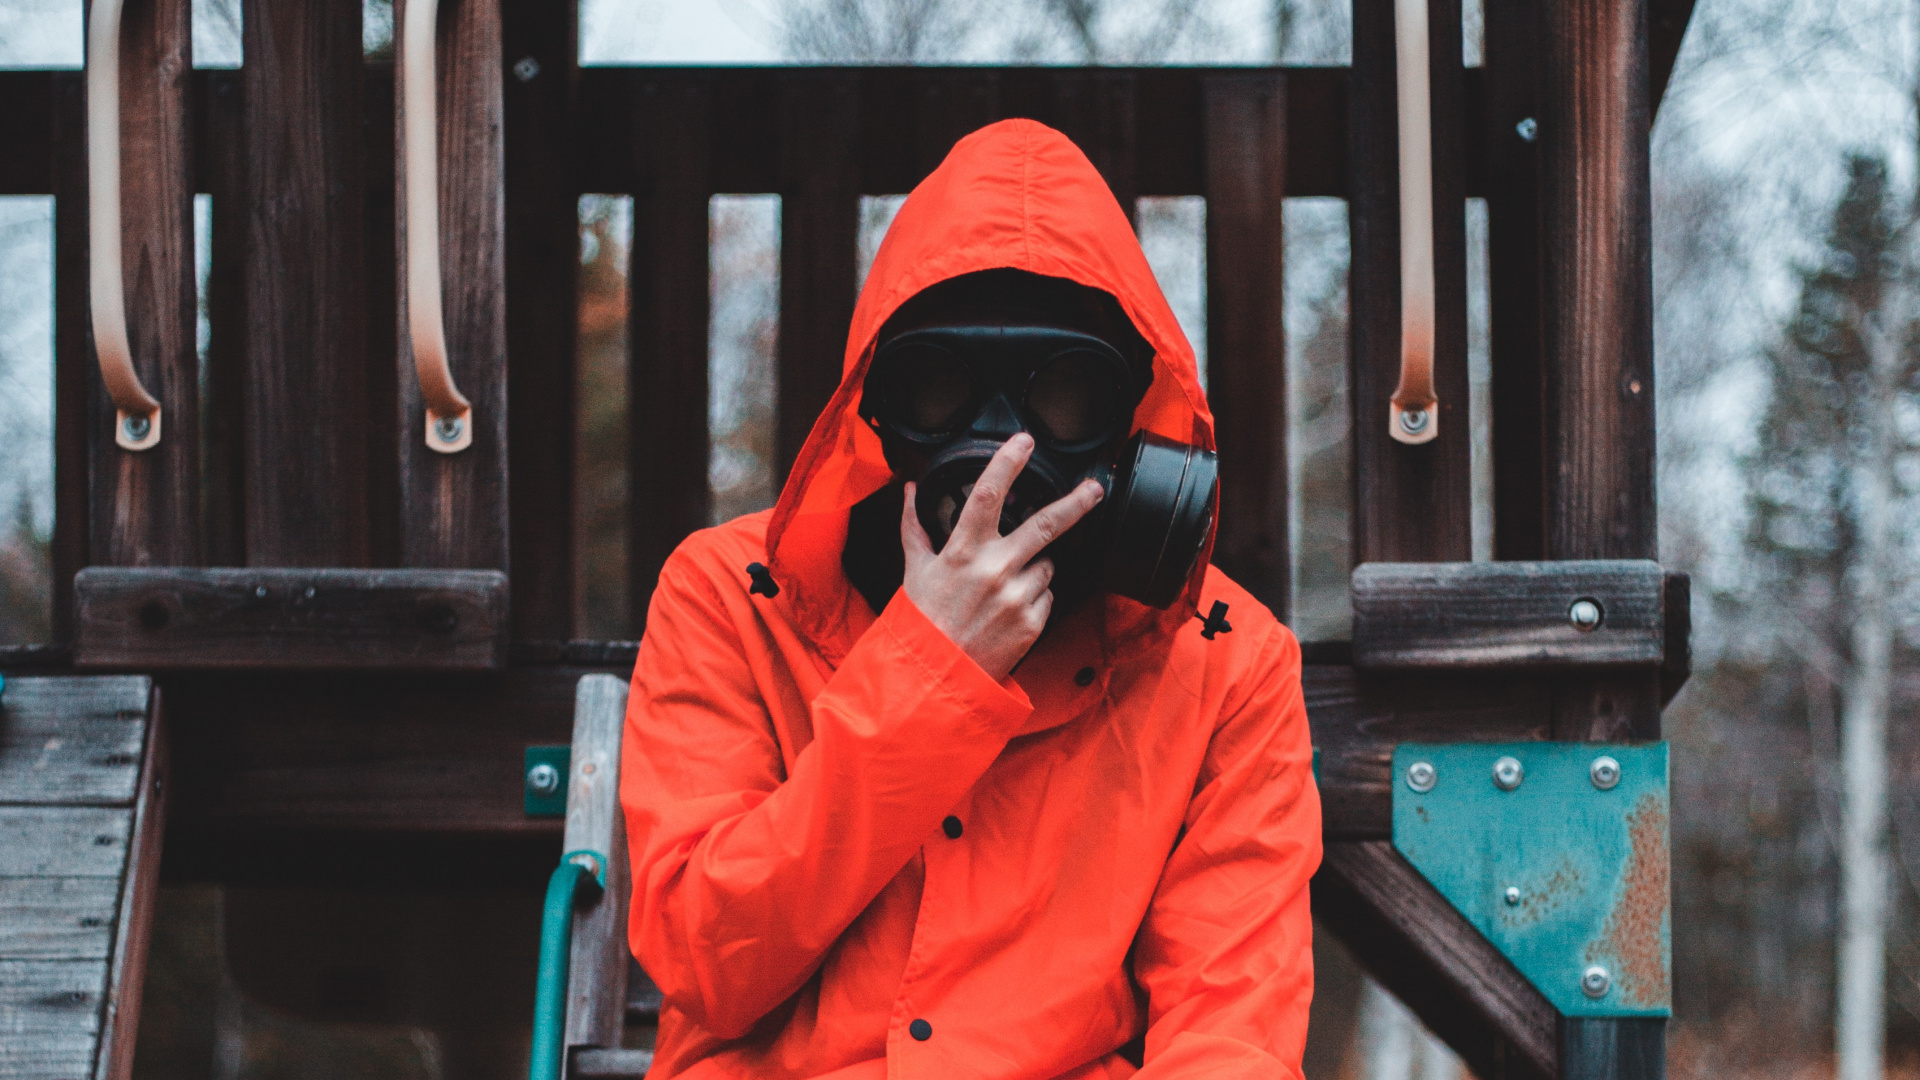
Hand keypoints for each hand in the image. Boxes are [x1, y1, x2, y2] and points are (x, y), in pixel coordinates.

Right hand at [900, 434, 1104, 681]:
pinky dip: (1035, 595)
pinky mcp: (1033, 621)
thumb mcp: (914, 569)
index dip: (1008, 462)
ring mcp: (1017, 596)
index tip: (1025, 442)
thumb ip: (914, 526)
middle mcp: (994, 570)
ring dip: (1035, 567)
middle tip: (1094, 490)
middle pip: (1046, 524)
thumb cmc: (924, 619)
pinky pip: (1047, 594)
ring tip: (1004, 587)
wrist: (938, 675)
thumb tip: (909, 490)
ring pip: (1047, 563)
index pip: (988, 495)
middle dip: (1076, 503)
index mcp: (963, 551)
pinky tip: (1010, 608)